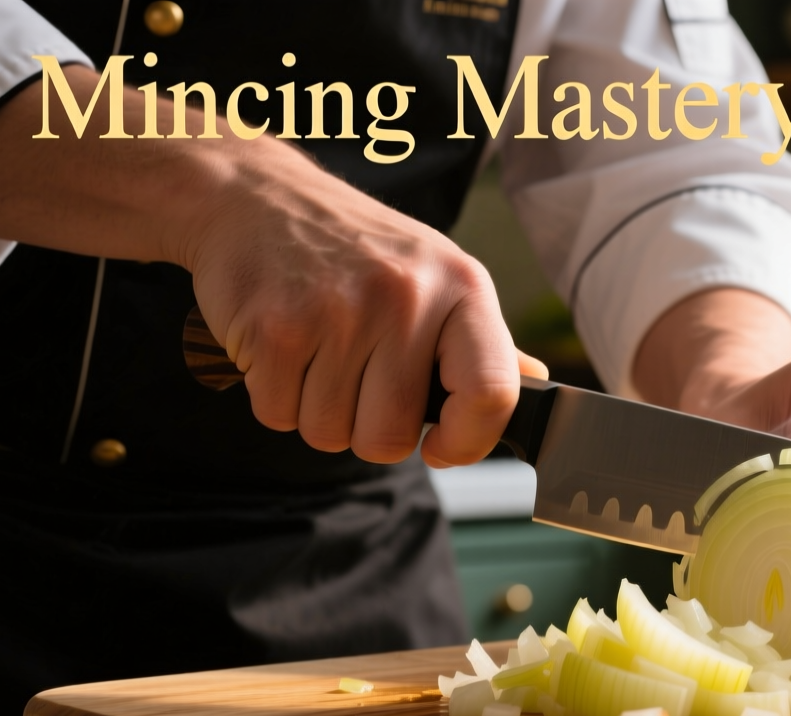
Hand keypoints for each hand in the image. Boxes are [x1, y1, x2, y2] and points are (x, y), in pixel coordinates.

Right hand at [0, 64, 532, 466]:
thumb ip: (482, 341)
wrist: (253, 195)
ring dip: (318, 412)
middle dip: (368, 429)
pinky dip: (276, 397)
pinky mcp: (272, 328)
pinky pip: (278, 416)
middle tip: (357, 381)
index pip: (492, 394)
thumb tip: (537, 382)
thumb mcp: (437, 276)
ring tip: (319, 353)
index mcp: (462, 288)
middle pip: (390, 437)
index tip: (441, 445)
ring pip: (329, 433)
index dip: (469, 442)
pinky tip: (284, 347)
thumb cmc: (357, 248)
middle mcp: (406, 298)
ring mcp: (337, 312)